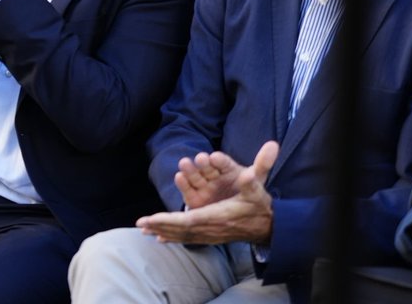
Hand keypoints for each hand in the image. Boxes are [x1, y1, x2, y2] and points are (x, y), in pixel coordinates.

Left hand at [138, 141, 278, 244]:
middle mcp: (212, 228)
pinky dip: (174, 237)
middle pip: (181, 229)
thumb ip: (252, 181)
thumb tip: (248, 173)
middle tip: (141, 224)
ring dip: (163, 231)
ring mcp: (212, 235)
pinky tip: (160, 238)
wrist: (270, 227)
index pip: (188, 220)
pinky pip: (189, 238)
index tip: (151, 219)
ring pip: (183, 235)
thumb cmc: (260, 206)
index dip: (169, 220)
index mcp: (218, 216)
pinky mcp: (212, 237)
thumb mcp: (257, 191)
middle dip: (160, 225)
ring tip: (144, 230)